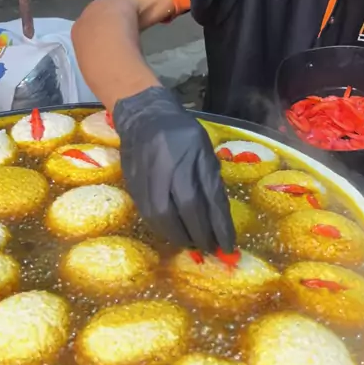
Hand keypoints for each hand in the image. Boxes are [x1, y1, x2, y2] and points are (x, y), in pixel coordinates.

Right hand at [113, 86, 235, 252]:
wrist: (144, 117)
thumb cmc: (181, 132)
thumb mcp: (204, 149)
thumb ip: (211, 179)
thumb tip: (218, 216)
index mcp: (195, 154)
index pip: (210, 198)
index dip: (221, 226)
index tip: (229, 245)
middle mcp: (171, 166)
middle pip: (188, 209)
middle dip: (201, 234)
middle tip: (211, 247)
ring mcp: (150, 175)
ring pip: (164, 216)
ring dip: (180, 236)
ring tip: (192, 243)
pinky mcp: (134, 184)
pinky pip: (148, 213)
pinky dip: (163, 228)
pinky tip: (173, 232)